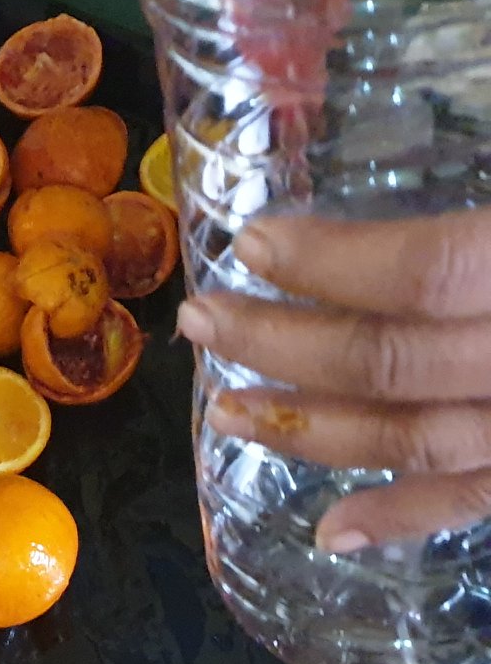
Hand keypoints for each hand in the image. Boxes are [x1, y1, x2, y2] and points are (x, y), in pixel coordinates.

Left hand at [177, 207, 490, 551]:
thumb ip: (471, 215)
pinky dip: (400, 518)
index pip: (424, 273)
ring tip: (224, 413)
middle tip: (200, 319)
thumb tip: (393, 131)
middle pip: (388, 360)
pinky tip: (330, 532)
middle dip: (279, 343)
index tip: (251, 244)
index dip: (330, 262)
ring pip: (413, 437)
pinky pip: (469, 500)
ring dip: (308, 430)